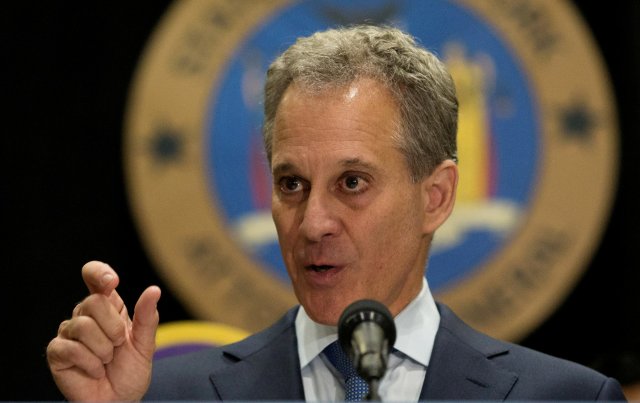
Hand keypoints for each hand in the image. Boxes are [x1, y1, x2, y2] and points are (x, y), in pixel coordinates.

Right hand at [46, 261, 160, 400]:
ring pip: (83, 325)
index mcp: (108, 306)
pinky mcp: (57, 352)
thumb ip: (147, 317)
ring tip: (106, 361)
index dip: (99, 273)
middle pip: (93, 302)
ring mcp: (69, 333)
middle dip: (113, 329)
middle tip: (117, 346)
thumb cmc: (130, 371)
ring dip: (103, 349)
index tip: (111, 281)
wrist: (119, 400)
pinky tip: (94, 371)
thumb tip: (154, 290)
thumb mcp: (145, 344)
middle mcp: (85, 315)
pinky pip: (71, 348)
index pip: (95, 276)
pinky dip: (90, 363)